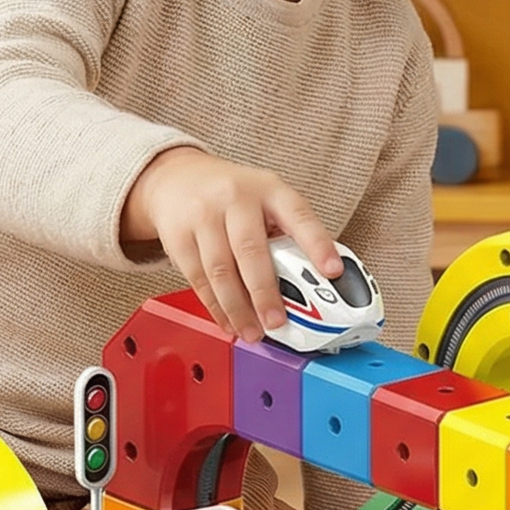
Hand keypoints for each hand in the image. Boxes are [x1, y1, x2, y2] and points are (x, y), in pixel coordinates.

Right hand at [121, 146, 341, 340]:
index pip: (299, 216)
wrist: (177, 178)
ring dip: (238, 308)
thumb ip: (286, 232)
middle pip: (251, 250)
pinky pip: (198, 279)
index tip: (332, 271)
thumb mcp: (265, 198)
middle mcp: (235, 199)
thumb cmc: (232, 195)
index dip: (317, 244)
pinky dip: (216, 307)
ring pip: (221, 271)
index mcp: (269, 189)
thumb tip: (313, 284)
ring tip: (252, 332)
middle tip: (276, 322)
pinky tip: (229, 321)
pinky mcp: (178, 237)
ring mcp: (203, 216)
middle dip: (264, 293)